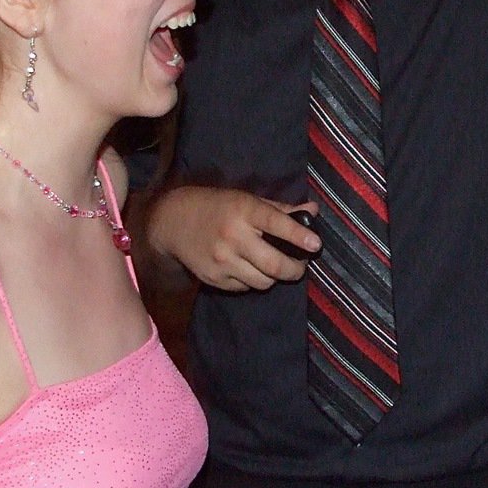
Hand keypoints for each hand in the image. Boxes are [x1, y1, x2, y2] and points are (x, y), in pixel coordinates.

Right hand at [147, 186, 319, 291]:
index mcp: (244, 211)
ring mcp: (222, 260)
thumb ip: (280, 209)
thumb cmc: (217, 206)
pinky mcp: (214, 278)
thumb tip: (312, 210)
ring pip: (263, 281)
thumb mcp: (247, 200)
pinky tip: (248, 268)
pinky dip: (253, 281)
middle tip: (300, 266)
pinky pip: (245, 288)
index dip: (299, 235)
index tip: (316, 244)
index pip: (277, 223)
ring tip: (273, 266)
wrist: (172, 221)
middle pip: (275, 265)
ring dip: (274, 277)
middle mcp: (233, 236)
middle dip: (296, 270)